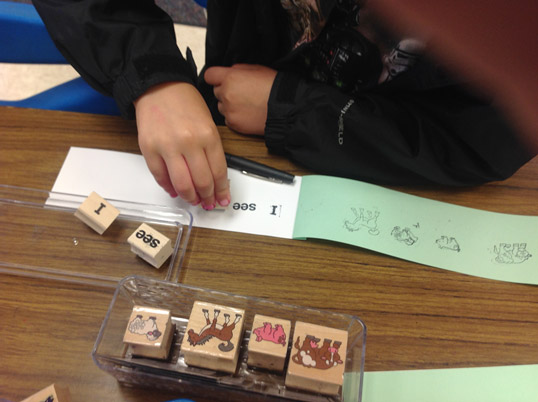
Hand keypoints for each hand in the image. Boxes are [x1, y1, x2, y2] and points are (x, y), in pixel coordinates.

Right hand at [134, 82, 229, 208]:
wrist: (158, 85)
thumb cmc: (185, 102)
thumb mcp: (208, 123)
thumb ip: (211, 150)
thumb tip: (213, 177)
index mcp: (208, 135)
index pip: (219, 172)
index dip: (222, 190)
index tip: (222, 199)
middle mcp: (189, 142)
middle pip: (202, 181)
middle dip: (207, 197)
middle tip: (208, 202)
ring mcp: (167, 147)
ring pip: (182, 184)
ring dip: (189, 197)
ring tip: (193, 200)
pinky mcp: (149, 149)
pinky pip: (160, 176)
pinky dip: (168, 187)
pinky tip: (174, 191)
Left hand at [204, 64, 277, 134]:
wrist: (285, 109)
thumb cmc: (274, 87)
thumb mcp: (257, 69)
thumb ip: (238, 69)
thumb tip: (230, 72)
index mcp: (230, 77)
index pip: (209, 75)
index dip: (216, 77)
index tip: (221, 80)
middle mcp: (226, 93)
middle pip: (216, 92)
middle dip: (225, 91)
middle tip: (242, 94)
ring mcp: (229, 110)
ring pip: (221, 106)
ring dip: (229, 105)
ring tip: (247, 105)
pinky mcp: (233, 123)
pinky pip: (228, 119)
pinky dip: (235, 117)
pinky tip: (248, 114)